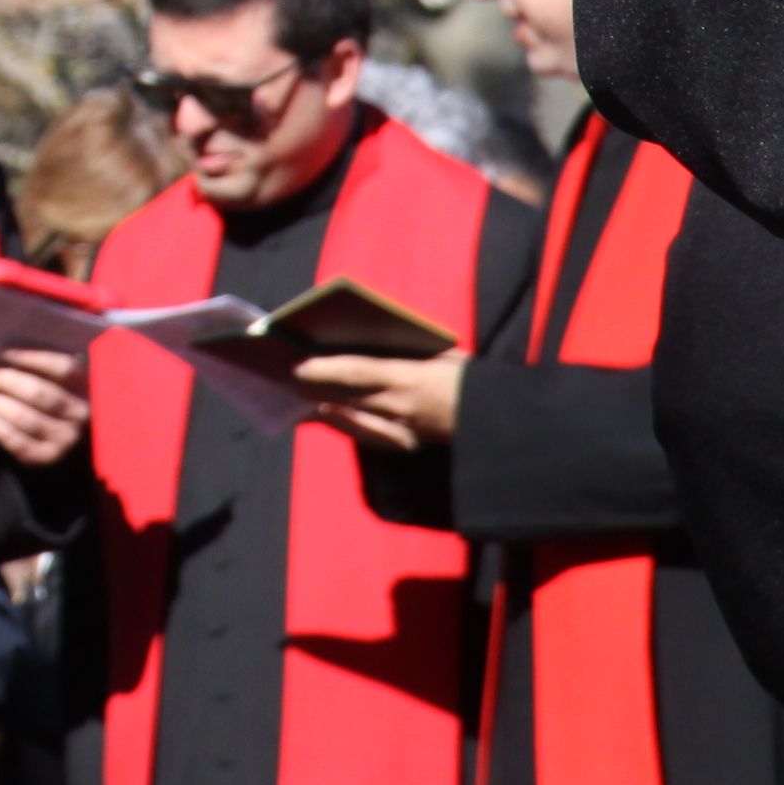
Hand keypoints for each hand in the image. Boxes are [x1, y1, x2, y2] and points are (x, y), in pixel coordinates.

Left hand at [0, 346, 90, 468]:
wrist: (64, 443)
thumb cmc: (51, 399)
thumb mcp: (58, 380)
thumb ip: (40, 367)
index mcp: (84, 386)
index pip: (62, 367)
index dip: (33, 358)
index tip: (4, 353)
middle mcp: (80, 414)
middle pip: (39, 393)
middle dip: (3, 380)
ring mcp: (65, 438)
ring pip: (26, 418)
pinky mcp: (48, 457)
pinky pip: (17, 442)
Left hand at [297, 349, 465, 451]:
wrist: (502, 423)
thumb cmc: (472, 381)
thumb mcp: (444, 356)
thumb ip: (409, 350)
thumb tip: (373, 340)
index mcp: (409, 378)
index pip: (357, 372)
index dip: (323, 369)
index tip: (296, 364)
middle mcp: (400, 406)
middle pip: (345, 397)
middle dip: (312, 388)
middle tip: (281, 377)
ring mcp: (402, 430)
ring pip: (351, 418)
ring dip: (322, 407)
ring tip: (297, 395)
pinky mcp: (407, 444)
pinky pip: (367, 435)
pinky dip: (344, 424)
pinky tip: (327, 416)